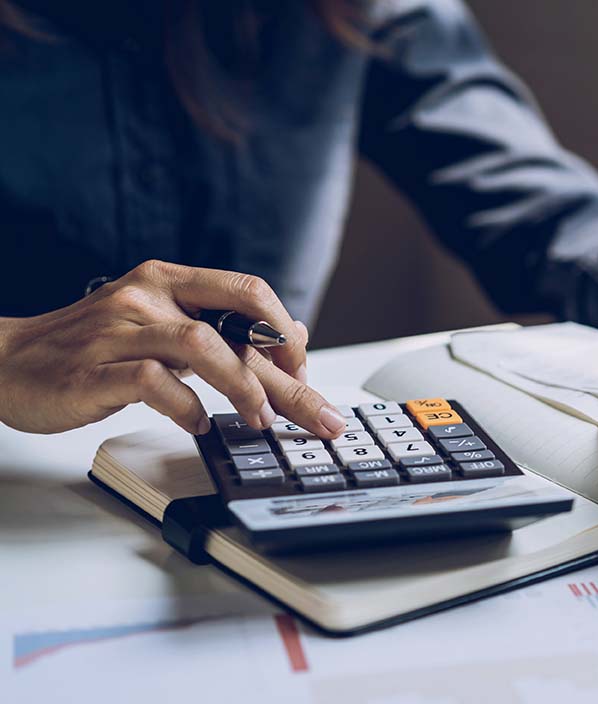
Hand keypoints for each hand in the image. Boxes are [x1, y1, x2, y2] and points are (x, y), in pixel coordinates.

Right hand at [0, 260, 345, 436]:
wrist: (4, 361)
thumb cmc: (90, 347)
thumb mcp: (162, 324)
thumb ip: (223, 327)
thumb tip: (292, 333)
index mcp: (169, 280)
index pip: (248, 291)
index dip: (286, 332)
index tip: (304, 371)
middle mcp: (148, 296)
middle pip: (239, 327)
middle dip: (288, 377)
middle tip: (319, 416)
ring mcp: (120, 330)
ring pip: (203, 346)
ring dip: (243, 388)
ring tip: (260, 420)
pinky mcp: (95, 369)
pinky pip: (154, 383)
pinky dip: (185, 407)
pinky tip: (196, 424)